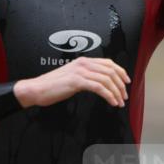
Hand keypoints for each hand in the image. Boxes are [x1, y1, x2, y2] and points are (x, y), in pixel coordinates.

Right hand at [13, 57, 129, 108]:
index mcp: (83, 61)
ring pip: (107, 80)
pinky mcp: (77, 81)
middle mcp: (83, 63)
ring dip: (116, 92)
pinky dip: (109, 95)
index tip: (126, 82)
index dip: (121, 72)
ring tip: (119, 102)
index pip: (108, 63)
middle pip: (110, 71)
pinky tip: (112, 102)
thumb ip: (85, 77)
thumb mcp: (72, 77)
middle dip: (120, 85)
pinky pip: (99, 87)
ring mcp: (80, 71)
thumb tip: (98, 84)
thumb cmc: (53, 86)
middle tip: (124, 96)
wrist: (37, 89)